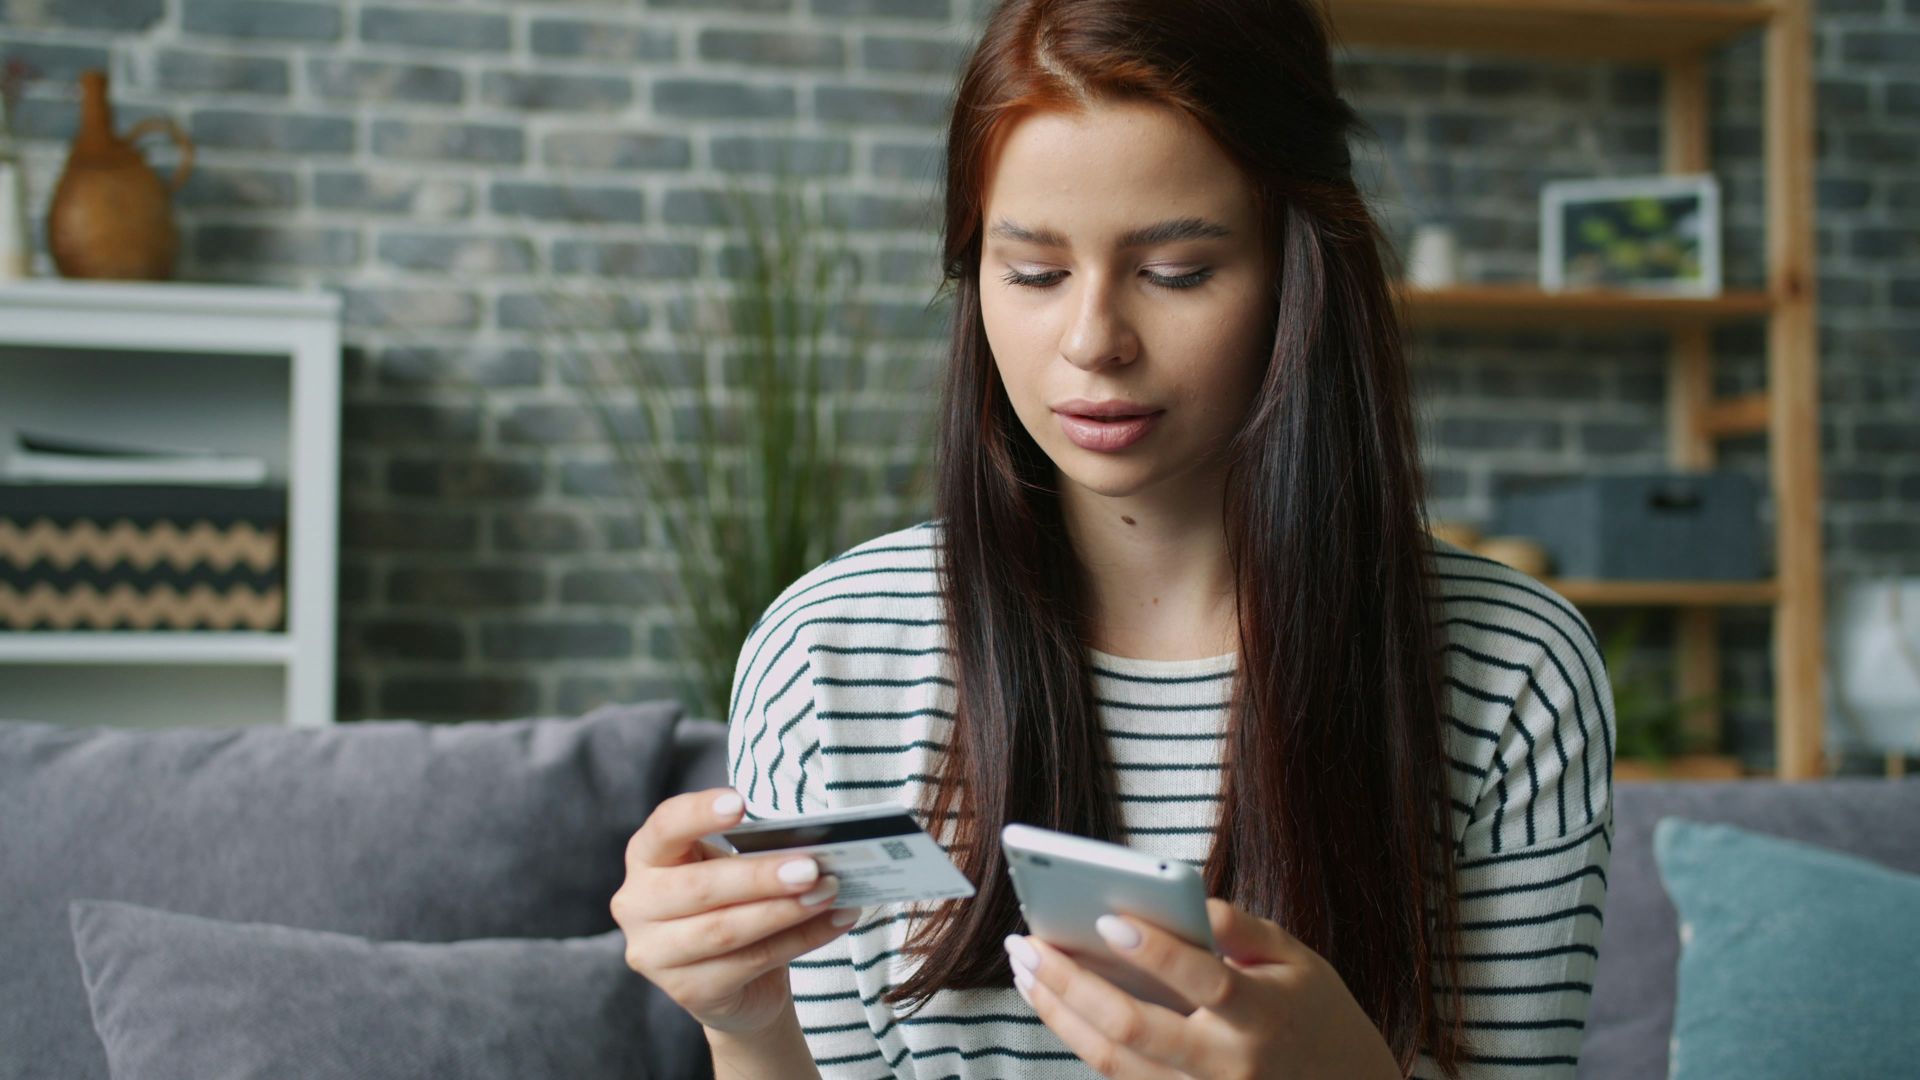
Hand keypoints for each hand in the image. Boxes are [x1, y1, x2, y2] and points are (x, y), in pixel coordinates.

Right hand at [610, 787, 862, 1036]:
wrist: (735, 983)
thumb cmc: (731, 906)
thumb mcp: (732, 870)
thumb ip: (755, 856)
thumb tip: (810, 847)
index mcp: (646, 858)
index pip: (664, 828)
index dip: (698, 814)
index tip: (739, 803)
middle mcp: (637, 905)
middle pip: (700, 887)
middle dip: (761, 876)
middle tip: (810, 866)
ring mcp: (656, 954)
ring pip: (727, 929)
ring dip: (786, 910)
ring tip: (828, 892)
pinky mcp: (688, 990)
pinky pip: (752, 961)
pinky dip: (802, 939)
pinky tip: (834, 920)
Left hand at [1002, 897, 1402, 1079]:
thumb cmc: (1315, 1012)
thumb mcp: (1298, 958)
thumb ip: (1242, 926)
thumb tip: (1184, 894)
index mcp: (1263, 1016)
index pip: (1206, 980)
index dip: (1157, 952)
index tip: (1107, 918)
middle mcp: (1227, 1065)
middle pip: (1136, 1029)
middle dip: (1072, 984)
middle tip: (1027, 944)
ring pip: (1113, 1061)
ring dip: (1059, 1013)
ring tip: (1023, 968)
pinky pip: (1118, 1074)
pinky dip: (1078, 1035)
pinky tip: (1052, 999)